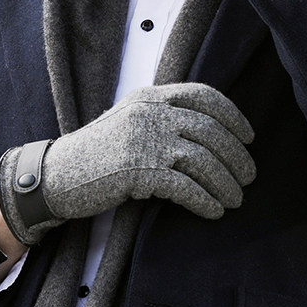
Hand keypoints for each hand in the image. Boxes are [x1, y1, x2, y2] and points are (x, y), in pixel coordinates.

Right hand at [0, 82, 255, 242]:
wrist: (57, 175)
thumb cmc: (98, 153)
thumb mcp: (130, 121)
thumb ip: (162, 117)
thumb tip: (210, 133)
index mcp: (150, 95)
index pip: (203, 95)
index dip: (232, 115)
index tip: (248, 136)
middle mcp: (149, 111)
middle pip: (209, 130)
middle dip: (235, 156)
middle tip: (249, 177)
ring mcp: (143, 139)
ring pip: (201, 159)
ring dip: (225, 182)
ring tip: (235, 199)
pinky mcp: (137, 170)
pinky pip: (184, 186)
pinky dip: (204, 200)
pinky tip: (213, 211)